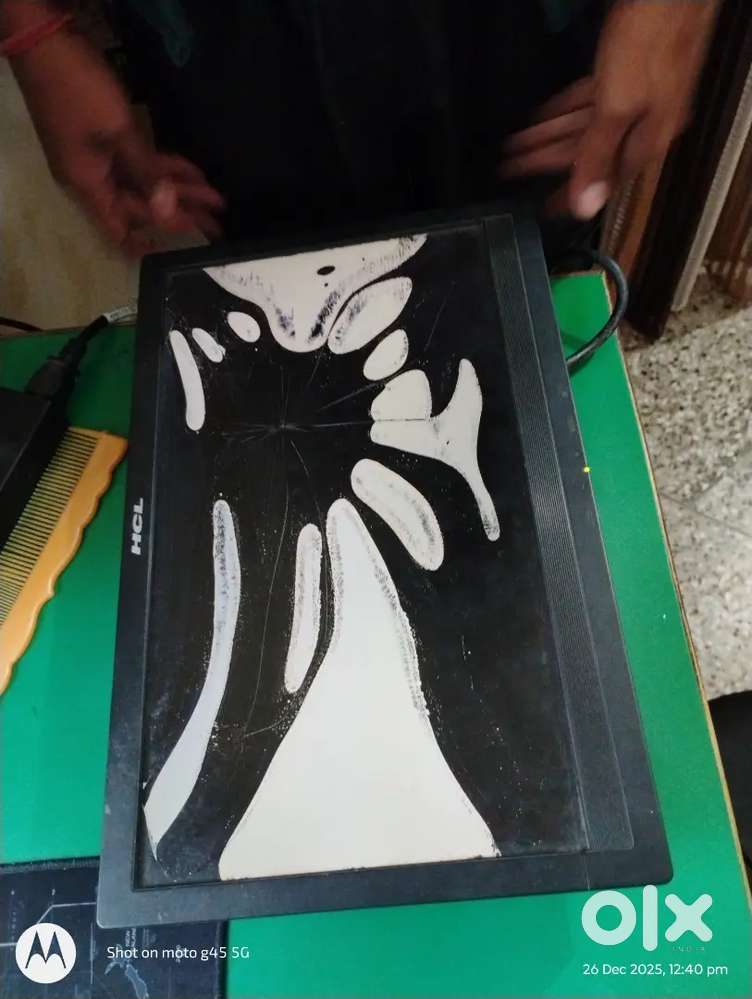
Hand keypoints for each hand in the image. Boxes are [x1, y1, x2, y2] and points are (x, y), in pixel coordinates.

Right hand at [7, 8, 223, 253]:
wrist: (45, 40)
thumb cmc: (79, 89)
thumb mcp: (118, 132)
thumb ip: (146, 173)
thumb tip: (167, 212)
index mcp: (89, 184)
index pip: (121, 230)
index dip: (150, 244)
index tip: (185, 249)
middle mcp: (93, 178)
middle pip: (141, 207)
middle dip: (179, 213)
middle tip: (218, 225)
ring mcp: (99, 157)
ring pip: (145, 183)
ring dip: (179, 190)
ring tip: (216, 201)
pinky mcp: (106, 137)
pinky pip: (139, 161)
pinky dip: (164, 167)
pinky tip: (194, 173)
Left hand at [498, 0, 718, 218]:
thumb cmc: (650, 40)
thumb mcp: (618, 105)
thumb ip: (598, 155)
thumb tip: (586, 207)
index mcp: (646, 138)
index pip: (602, 180)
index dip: (571, 194)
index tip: (544, 208)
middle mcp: (642, 122)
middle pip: (588, 152)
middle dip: (548, 160)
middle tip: (512, 169)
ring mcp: (635, 96)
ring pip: (584, 126)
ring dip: (549, 134)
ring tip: (515, 144)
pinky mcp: (625, 70)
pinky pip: (589, 100)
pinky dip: (565, 109)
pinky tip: (543, 115)